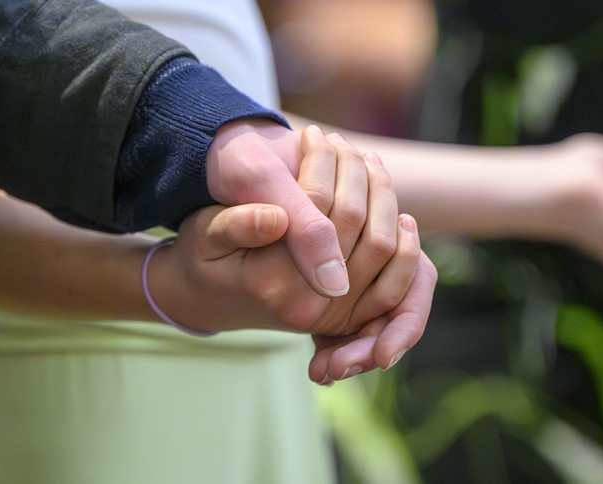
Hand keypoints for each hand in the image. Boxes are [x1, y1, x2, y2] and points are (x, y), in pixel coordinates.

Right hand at [151, 127, 435, 380]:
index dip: (323, 166)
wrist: (202, 298)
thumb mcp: (205, 235)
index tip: (314, 133)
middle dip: (357, 174)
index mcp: (273, 283)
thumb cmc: (200, 256)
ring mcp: (334, 316)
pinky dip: (401, 236)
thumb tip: (277, 218)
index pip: (319, 212)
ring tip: (365, 159)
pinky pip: (394, 277)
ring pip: (384, 245)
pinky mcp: (350, 315)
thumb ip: (238, 225)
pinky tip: (385, 199)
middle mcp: (310, 308)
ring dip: (382, 194)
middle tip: (344, 141)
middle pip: (358, 227)